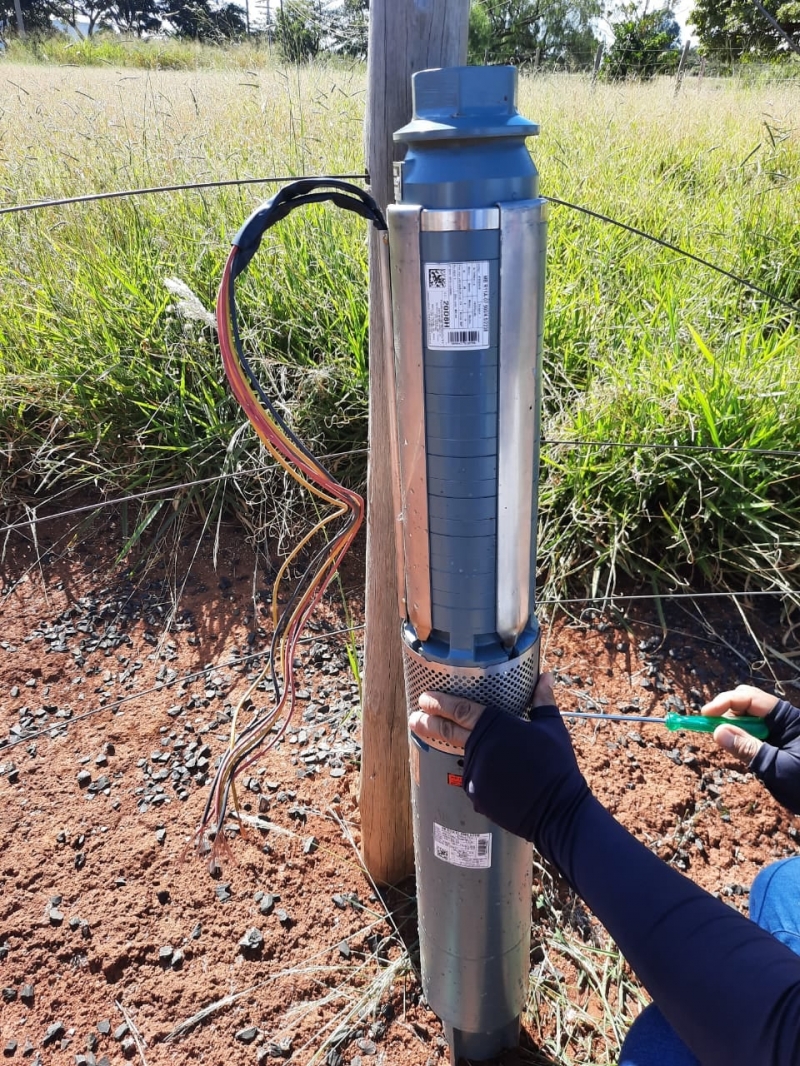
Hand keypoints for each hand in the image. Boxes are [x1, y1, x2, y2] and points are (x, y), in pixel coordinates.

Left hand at [410, 673, 590, 849]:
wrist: (558, 811)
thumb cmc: (557, 766)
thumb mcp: (552, 728)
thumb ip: (542, 700)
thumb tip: (545, 676)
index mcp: (495, 726)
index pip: (460, 709)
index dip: (440, 702)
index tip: (425, 698)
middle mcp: (480, 748)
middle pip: (446, 731)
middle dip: (428, 722)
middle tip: (415, 717)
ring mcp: (475, 774)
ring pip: (465, 759)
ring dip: (462, 753)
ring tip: (470, 751)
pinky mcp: (477, 796)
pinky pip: (474, 781)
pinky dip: (481, 776)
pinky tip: (497, 779)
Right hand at [702, 685, 778, 762]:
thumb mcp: (777, 768)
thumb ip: (748, 749)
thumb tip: (717, 732)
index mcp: (788, 717)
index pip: (750, 698)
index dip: (725, 702)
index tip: (705, 715)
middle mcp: (783, 718)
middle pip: (747, 701)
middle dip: (727, 711)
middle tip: (711, 728)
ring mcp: (781, 729)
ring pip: (748, 716)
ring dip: (733, 725)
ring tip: (727, 742)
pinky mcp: (778, 741)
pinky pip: (753, 731)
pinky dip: (741, 736)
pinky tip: (739, 748)